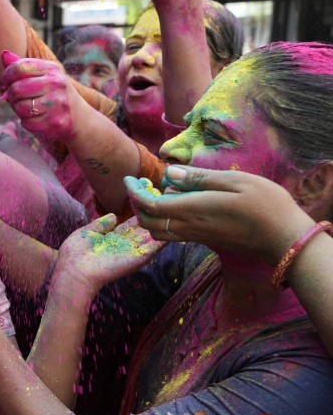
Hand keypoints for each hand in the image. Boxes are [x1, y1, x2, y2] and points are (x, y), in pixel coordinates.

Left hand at [0, 51, 79, 142]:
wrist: (79, 117)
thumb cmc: (53, 94)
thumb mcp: (43, 76)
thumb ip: (22, 67)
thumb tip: (3, 54)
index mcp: (52, 69)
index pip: (19, 67)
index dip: (6, 76)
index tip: (6, 82)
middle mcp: (56, 84)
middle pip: (16, 89)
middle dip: (10, 96)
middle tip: (14, 98)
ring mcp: (57, 104)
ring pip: (20, 107)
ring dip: (18, 110)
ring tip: (28, 108)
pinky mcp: (55, 122)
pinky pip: (27, 123)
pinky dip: (27, 122)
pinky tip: (37, 119)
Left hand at [55, 214, 165, 291]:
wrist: (74, 271)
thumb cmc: (75, 254)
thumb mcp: (87, 233)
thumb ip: (101, 224)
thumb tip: (114, 216)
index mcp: (111, 238)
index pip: (130, 225)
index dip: (139, 215)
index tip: (148, 203)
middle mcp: (124, 245)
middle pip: (143, 230)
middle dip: (153, 218)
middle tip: (166, 204)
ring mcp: (132, 252)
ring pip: (151, 238)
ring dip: (161, 226)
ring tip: (174, 212)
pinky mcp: (137, 259)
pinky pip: (153, 248)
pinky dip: (163, 239)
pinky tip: (173, 228)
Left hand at [125, 166, 313, 264]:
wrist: (285, 239)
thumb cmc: (266, 205)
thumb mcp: (236, 182)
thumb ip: (200, 178)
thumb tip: (169, 174)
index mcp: (193, 210)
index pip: (150, 206)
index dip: (134, 193)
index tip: (129, 178)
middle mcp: (190, 226)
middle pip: (148, 222)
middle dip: (137, 205)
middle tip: (140, 185)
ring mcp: (197, 236)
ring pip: (159, 232)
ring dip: (149, 214)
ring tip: (156, 193)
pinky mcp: (205, 240)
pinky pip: (174, 234)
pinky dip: (164, 220)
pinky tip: (175, 203)